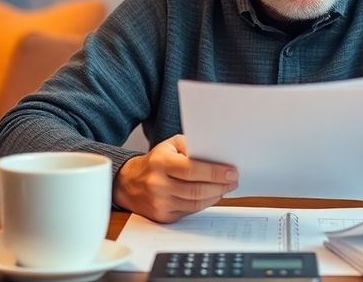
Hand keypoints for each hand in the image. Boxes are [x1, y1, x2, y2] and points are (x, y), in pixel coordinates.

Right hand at [113, 134, 237, 222]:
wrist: (128, 183)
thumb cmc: (155, 161)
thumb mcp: (170, 145)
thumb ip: (191, 146)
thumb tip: (215, 155)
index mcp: (161, 163)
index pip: (192, 170)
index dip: (214, 172)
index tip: (231, 172)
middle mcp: (158, 184)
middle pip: (197, 190)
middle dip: (220, 186)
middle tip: (233, 181)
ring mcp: (159, 203)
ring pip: (196, 203)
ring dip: (215, 196)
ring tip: (225, 188)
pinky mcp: (162, 216)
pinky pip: (190, 212)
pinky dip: (204, 204)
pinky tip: (211, 196)